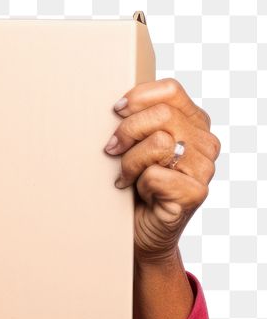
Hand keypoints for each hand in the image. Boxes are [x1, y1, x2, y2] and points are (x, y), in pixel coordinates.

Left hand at [104, 77, 219, 266]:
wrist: (140, 228)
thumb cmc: (134, 181)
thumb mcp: (135, 142)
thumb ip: (139, 118)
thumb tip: (118, 105)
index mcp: (193, 122)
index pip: (170, 89)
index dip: (138, 98)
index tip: (116, 111)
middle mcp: (205, 142)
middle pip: (161, 115)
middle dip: (127, 131)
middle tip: (112, 150)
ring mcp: (205, 168)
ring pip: (159, 143)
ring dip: (130, 161)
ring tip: (126, 174)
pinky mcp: (195, 193)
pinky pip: (156, 175)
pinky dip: (138, 183)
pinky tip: (140, 192)